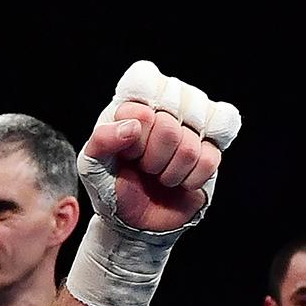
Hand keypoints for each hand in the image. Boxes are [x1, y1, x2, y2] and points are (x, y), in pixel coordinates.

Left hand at [69, 63, 239, 305]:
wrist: (134, 220)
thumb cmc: (112, 185)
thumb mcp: (92, 165)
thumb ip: (102, 139)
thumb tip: (134, 125)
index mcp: (137, 98)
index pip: (147, 85)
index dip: (137, 124)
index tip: (127, 148)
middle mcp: (169, 103)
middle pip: (171, 117)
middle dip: (152, 153)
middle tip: (144, 165)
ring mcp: (195, 124)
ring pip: (191, 140)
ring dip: (170, 170)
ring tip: (159, 175)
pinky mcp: (213, 148)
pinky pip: (210, 159)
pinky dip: (190, 179)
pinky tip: (179, 182)